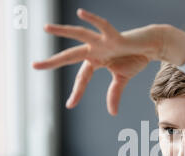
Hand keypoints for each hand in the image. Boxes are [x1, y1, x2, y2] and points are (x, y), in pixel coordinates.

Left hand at [33, 8, 164, 114]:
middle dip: (53, 61)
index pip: (81, 78)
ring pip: (79, 35)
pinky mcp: (114, 36)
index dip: (77, 92)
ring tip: (46, 28)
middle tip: (34, 66)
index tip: (70, 105)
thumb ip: (114, 94)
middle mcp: (94, 49)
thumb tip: (112, 114)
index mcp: (95, 60)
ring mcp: (102, 41)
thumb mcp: (122, 79)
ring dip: (63, 32)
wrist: (150, 46)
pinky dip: (92, 19)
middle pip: (70, 56)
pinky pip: (102, 26)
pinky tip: (80, 13)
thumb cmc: (135, 58)